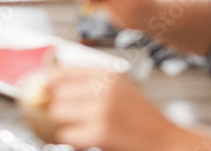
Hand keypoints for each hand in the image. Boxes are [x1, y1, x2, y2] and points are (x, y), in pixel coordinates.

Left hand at [47, 66, 179, 150]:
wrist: (165, 139)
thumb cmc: (142, 117)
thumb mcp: (119, 88)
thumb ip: (90, 84)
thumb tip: (50, 84)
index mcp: (108, 74)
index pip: (63, 71)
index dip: (49, 82)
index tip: (45, 90)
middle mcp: (104, 89)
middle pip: (57, 93)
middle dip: (57, 106)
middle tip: (68, 114)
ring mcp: (101, 111)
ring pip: (58, 113)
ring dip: (63, 123)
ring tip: (79, 127)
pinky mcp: (99, 134)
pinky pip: (66, 135)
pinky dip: (70, 139)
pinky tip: (84, 138)